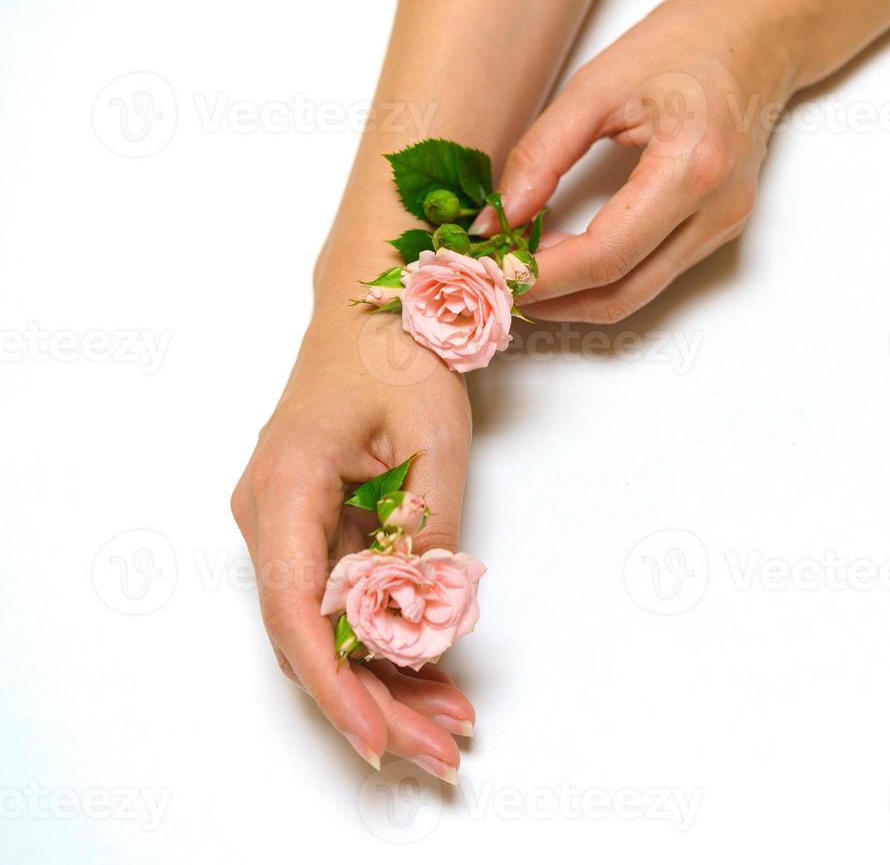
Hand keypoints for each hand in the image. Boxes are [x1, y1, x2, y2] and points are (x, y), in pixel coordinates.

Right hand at [230, 311, 473, 782]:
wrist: (376, 311)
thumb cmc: (400, 356)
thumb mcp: (433, 441)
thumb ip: (424, 532)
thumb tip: (422, 626)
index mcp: (285, 486)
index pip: (297, 611)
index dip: (338, 685)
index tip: (381, 738)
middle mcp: (269, 517)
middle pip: (310, 637)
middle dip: (375, 702)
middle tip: (440, 750)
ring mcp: (285, 529)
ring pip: (326, 631)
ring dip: (385, 682)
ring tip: (449, 724)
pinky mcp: (311, 533)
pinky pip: (341, 604)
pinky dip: (385, 643)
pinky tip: (432, 680)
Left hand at [471, 0, 798, 322]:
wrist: (758, 36)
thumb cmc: (683, 44)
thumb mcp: (595, 86)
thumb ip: (540, 156)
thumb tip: (496, 221)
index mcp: (692, 168)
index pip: (606, 254)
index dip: (543, 275)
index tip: (492, 269)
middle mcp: (717, 211)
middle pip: (622, 292)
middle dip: (553, 299)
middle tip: (497, 278)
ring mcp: (725, 227)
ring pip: (637, 294)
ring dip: (574, 293)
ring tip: (523, 265)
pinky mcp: (721, 230)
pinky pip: (653, 274)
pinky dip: (601, 275)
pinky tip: (564, 252)